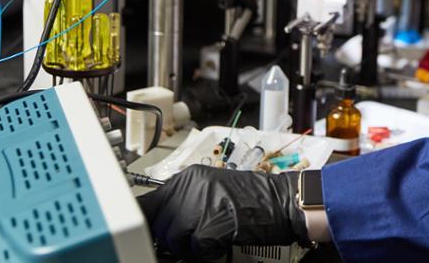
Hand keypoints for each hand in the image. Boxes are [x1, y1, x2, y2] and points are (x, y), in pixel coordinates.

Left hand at [136, 165, 308, 261]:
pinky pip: (194, 249)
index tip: (148, 232)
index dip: (148, 221)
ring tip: (210, 238)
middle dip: (171, 237)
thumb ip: (185, 200)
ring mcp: (198, 205)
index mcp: (188, 177)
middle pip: (158, 223)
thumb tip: (161, 221)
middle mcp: (189, 187)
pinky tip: (222, 240)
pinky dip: (207, 252)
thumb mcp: (211, 189)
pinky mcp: (208, 225)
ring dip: (190, 246)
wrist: (282, 201)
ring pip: (173, 239)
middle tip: (191, 240)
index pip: (147, 202)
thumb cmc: (253, 197)